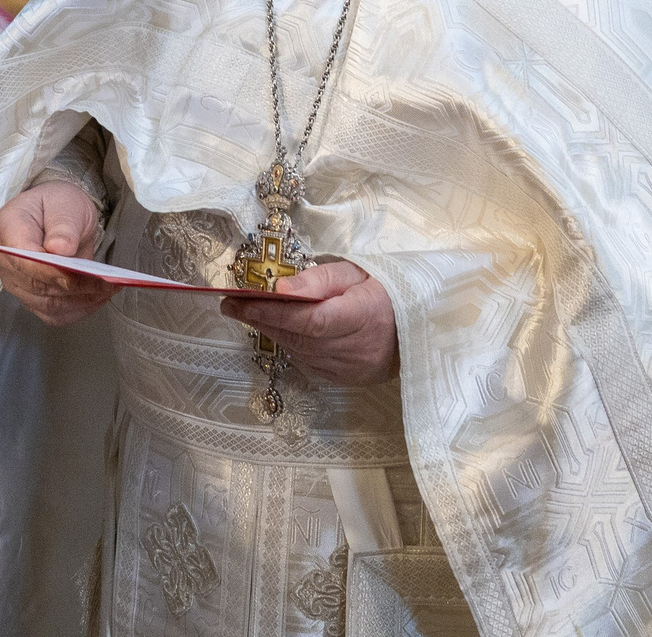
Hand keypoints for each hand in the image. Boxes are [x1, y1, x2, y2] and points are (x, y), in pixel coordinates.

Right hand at [0, 182, 116, 326]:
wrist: (56, 216)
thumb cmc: (58, 204)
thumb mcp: (65, 203)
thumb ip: (63, 226)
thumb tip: (59, 250)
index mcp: (8, 228)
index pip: (24, 259)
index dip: (51, 271)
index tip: (80, 272)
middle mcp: (5, 261)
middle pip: (37, 285)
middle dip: (74, 287)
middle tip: (107, 282)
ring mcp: (16, 283)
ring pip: (47, 305)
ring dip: (80, 301)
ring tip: (108, 289)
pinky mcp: (30, 298)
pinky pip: (52, 314)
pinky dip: (77, 310)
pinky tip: (97, 298)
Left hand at [220, 261, 399, 386]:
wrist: (418, 325)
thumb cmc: (384, 290)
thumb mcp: (356, 272)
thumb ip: (319, 280)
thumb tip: (279, 288)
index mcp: (364, 315)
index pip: (310, 319)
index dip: (273, 312)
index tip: (239, 302)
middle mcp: (358, 349)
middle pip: (300, 337)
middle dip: (263, 320)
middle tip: (234, 305)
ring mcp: (353, 370)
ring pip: (301, 352)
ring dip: (274, 333)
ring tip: (252, 314)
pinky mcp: (349, 380)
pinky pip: (309, 364)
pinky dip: (292, 347)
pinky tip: (282, 331)